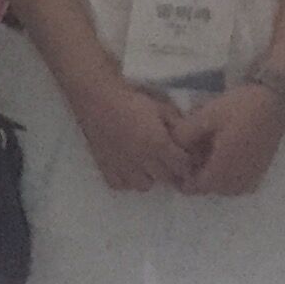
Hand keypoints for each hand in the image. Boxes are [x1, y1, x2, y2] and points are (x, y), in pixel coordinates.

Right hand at [71, 68, 203, 194]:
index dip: (186, 162)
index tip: (184, 156)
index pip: (182, 165)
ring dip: (149, 177)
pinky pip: (119, 185)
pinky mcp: (105, 165)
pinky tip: (127, 168)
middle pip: (166, 178)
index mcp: (159, 144)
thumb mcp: (161, 107)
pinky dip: (126, 180)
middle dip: (171, 171)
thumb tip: (187, 138)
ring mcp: (123, 165)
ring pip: (143, 186)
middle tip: (168, 161)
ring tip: (147, 166)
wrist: (97, 97)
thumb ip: (176, 124)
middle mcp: (143, 159)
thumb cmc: (131, 100)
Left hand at [173, 82, 284, 198]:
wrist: (274, 102)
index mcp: (225, 168)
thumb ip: (184, 135)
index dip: (182, 178)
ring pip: (224, 187)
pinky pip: (239, 183)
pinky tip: (222, 155)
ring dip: (212, 175)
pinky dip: (227, 174)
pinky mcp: (260, 171)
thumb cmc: (239, 108)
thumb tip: (170, 148)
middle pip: (210, 188)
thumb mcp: (205, 117)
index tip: (177, 161)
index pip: (196, 187)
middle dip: (197, 176)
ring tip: (205, 153)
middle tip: (190, 154)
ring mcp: (253, 177)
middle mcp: (240, 178)